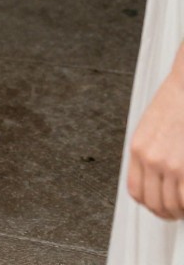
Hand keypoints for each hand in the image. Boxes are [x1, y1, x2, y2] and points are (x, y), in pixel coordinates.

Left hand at [128, 56, 183, 219]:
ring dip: (181, 209)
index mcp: (137, 148)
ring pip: (172, 206)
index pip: (136, 191)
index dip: (150, 204)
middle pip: (154, 204)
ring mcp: (169, 164)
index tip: (162, 205)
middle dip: (168, 212)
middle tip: (179, 210)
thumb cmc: (176, 104)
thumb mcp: (151, 127)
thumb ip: (149, 152)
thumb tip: (154, 178)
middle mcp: (150, 158)